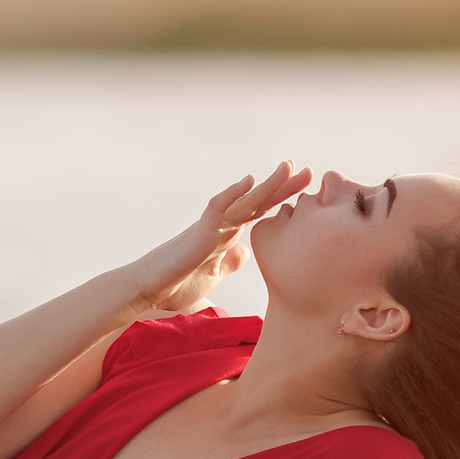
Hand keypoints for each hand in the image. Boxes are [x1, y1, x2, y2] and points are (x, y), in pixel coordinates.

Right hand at [125, 161, 314, 313]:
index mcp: (228, 236)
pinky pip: (217, 209)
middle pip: (259, 201)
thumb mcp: (213, 275)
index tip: (309, 192)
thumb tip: (244, 253)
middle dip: (285, 187)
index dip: (283, 201)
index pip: (262, 213)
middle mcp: (222, 226)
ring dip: (267, 185)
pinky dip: (232, 194)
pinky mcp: (199, 234)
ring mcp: (211, 227)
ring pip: (244, 201)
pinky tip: (248, 181)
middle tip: (311, 172)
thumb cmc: (176, 285)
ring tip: (289, 167)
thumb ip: (229, 262)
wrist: (148, 290)